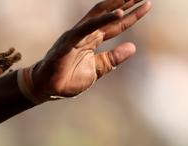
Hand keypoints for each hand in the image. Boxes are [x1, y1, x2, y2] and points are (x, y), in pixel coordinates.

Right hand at [32, 0, 151, 98]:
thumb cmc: (66, 80)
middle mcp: (85, 34)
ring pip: (99, 15)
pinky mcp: (68, 41)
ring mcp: (76, 36)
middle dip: (126, 2)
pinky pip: (87, 27)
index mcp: (92, 40)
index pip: (116, 25)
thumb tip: (133, 47)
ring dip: (117, 5)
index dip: (132, 16)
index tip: (147, 4)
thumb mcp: (97, 70)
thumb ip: (113, 59)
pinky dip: (103, 19)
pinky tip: (118, 13)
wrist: (46, 89)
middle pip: (109, 13)